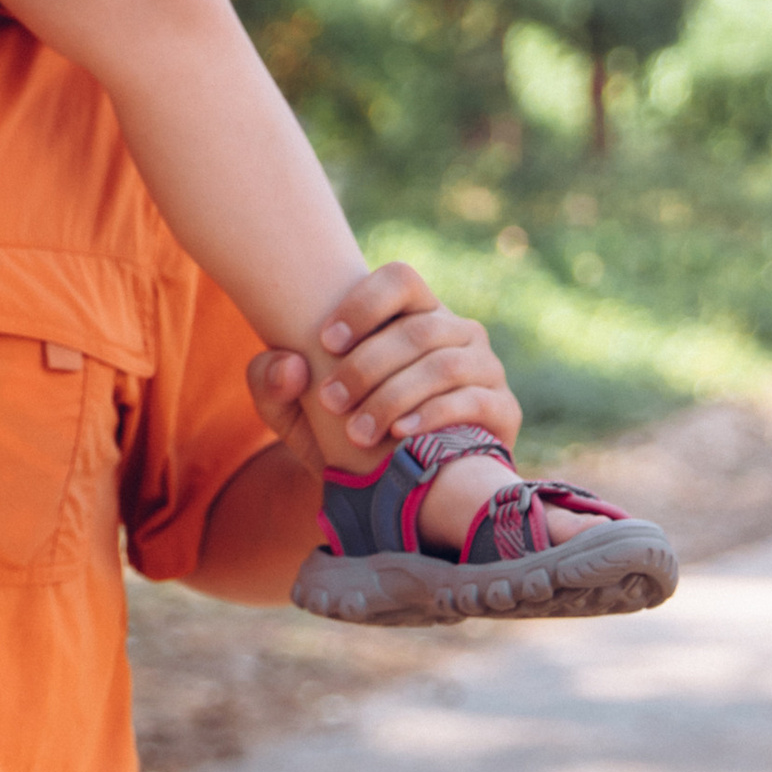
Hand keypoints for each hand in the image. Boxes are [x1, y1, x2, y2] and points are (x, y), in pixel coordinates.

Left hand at [245, 262, 520, 474]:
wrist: (388, 491)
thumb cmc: (336, 434)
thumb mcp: (289, 412)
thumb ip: (268, 381)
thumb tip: (288, 365)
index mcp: (411, 313)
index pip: (400, 279)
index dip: (364, 304)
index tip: (325, 342)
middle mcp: (455, 331)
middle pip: (418, 329)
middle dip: (367, 366)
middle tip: (330, 401)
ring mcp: (485, 367)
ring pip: (445, 364)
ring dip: (395, 395)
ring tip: (357, 430)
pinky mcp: (503, 409)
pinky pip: (475, 400)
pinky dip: (433, 415)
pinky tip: (400, 435)